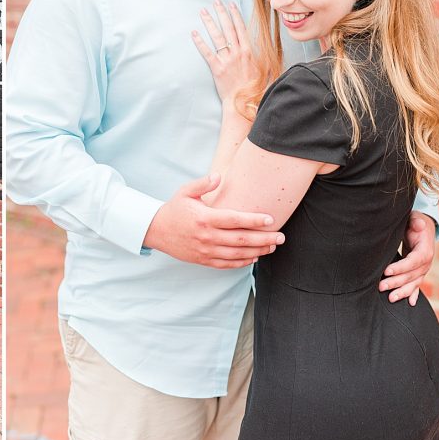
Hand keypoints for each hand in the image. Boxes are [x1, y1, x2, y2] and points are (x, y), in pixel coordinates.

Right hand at [144, 174, 284, 267]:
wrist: (156, 231)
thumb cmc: (174, 209)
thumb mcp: (185, 192)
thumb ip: (203, 183)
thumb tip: (219, 176)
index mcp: (204, 219)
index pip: (234, 220)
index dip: (254, 220)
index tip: (271, 219)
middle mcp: (207, 237)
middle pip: (241, 239)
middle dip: (264, 238)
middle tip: (281, 237)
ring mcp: (206, 251)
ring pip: (237, 253)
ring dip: (258, 251)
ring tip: (273, 246)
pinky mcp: (204, 260)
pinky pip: (228, 263)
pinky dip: (243, 261)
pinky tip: (255, 256)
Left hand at [192, 0, 257, 105]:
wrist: (245, 103)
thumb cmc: (255, 89)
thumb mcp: (265, 71)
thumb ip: (264, 59)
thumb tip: (269, 51)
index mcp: (249, 52)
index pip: (241, 29)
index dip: (235, 15)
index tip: (231, 5)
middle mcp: (238, 53)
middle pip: (228, 28)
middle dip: (222, 13)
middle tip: (215, 2)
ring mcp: (227, 60)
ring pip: (217, 37)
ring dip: (209, 23)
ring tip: (203, 12)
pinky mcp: (216, 68)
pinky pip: (206, 52)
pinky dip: (200, 42)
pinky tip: (194, 33)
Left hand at [380, 212, 434, 304]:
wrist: (424, 229)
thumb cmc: (415, 223)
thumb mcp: (415, 219)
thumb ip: (416, 222)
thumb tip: (419, 225)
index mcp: (425, 251)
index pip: (412, 262)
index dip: (400, 268)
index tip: (386, 271)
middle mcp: (426, 263)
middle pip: (411, 276)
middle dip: (395, 282)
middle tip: (380, 286)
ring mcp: (424, 270)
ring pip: (413, 284)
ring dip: (402, 292)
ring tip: (391, 299)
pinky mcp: (419, 273)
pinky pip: (417, 285)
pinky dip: (413, 294)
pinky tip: (411, 304)